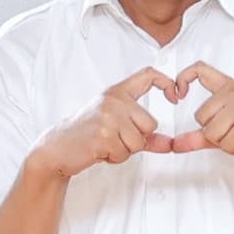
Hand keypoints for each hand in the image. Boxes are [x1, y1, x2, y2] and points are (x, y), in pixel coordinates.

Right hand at [36, 66, 188, 179]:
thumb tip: (170, 144)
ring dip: (125, 151)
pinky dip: (114, 158)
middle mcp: (113, 100)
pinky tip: (99, 150)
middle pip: (150, 123)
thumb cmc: (87, 134)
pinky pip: (125, 153)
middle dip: (138, 139)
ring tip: (106, 144)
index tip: (176, 96)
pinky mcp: (103, 135)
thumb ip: (144, 135)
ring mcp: (108, 116)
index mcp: (117, 92)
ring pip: (139, 142)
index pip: (148, 75)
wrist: (58, 146)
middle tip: (115, 139)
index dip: (167, 82)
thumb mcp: (115, 126)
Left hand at [175, 63, 233, 177]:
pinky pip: (224, 143)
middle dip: (212, 132)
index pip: (200, 69)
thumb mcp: (225, 132)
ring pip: (210, 131)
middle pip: (200, 115)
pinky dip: (233, 148)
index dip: (183, 77)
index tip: (178, 94)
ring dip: (223, 142)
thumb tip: (175, 144)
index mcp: (230, 87)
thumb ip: (199, 135)